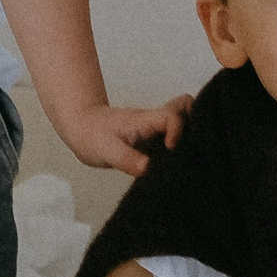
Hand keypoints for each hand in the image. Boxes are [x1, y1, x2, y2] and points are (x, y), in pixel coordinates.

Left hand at [60, 98, 191, 177]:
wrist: (82, 127)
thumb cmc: (92, 135)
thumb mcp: (107, 150)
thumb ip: (128, 159)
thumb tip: (148, 169)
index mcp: (146, 120)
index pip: (172, 116)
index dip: (177, 131)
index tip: (170, 149)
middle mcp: (155, 121)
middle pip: (187, 108)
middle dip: (195, 124)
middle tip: (189, 150)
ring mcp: (156, 129)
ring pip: (185, 120)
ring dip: (190, 135)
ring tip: (186, 159)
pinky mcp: (155, 139)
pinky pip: (177, 135)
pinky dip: (182, 145)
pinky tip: (175, 165)